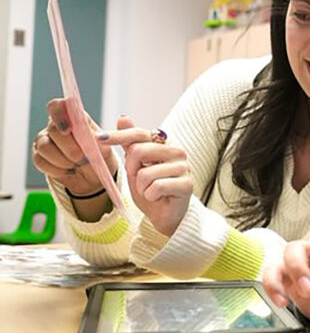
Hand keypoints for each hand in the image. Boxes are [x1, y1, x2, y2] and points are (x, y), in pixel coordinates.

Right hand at [31, 98, 116, 194]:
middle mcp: (55, 126)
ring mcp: (44, 141)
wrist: (95, 179)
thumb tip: (123, 118)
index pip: (57, 106)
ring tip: (77, 165)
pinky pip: (40, 161)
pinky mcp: (39, 157)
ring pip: (45, 147)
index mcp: (73, 118)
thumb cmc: (101, 157)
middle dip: (70, 147)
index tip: (70, 129)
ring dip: (63, 159)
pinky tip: (69, 170)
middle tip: (83, 158)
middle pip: (53, 130)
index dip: (60, 115)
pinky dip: (57, 169)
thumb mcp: (109, 146)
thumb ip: (110, 132)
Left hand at [98, 116, 191, 236]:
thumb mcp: (135, 167)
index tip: (99, 138)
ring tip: (151, 191)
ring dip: (141, 187)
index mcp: (163, 144)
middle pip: (139, 151)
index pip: (140, 134)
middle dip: (131, 169)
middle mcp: (176, 151)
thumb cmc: (151, 190)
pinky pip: (156, 187)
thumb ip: (131, 144)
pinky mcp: (187, 184)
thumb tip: (124, 117)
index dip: (119, 135)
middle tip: (139, 179)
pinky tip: (158, 197)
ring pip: (145, 173)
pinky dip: (150, 196)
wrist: (166, 216)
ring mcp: (183, 167)